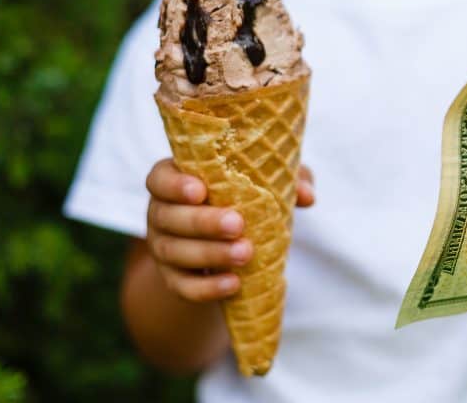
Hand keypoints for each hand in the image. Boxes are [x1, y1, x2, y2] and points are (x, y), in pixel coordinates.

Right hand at [144, 159, 315, 301]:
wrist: (227, 240)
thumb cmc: (247, 197)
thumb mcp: (267, 182)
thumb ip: (288, 179)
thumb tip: (307, 195)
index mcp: (175, 180)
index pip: (160, 179)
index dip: (175, 185)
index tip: (200, 190)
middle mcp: (160, 212)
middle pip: (168, 217)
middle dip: (203, 222)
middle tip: (237, 224)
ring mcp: (163, 247)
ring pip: (174, 252)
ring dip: (209, 254)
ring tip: (245, 254)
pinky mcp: (172, 278)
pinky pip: (182, 286)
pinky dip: (206, 288)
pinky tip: (233, 284)